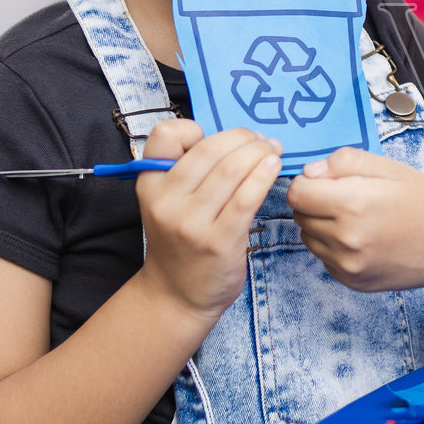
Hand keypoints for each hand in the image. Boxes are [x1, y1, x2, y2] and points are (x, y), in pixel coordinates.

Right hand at [133, 120, 282, 320]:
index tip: (219, 141)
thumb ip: (186, 169)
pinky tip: (273, 168)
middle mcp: (166, 201)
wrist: (176, 294)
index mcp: (150, 183)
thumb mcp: (167, 201)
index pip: (165, 135)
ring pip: (231, 170)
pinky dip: (263, 177)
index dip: (194, 129)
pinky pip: (245, 199)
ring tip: (273, 151)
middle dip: (243, 138)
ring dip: (259, 153)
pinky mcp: (218, 241)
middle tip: (262, 140)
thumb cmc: (181, 240)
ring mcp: (191, 223)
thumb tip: (235, 139)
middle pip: (210, 149)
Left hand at [288, 148, 423, 291]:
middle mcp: (346, 239)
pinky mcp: (352, 281)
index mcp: (353, 204)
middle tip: (345, 199)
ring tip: (355, 219)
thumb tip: (310, 172)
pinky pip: (324, 259)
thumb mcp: (389, 168)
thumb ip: (344, 162)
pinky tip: (362, 239)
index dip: (307, 183)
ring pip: (308, 238)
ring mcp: (349, 265)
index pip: (297, 194)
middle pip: (300, 216)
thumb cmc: (423, 202)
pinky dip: (334, 247)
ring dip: (321, 226)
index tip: (324, 181)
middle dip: (314, 203)